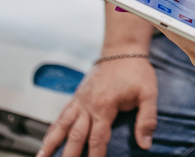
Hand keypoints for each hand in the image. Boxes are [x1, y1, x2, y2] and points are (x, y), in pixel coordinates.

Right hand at [38, 58, 156, 156]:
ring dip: (51, 144)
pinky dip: (53, 129)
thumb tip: (145, 143)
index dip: (96, 157)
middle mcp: (88, 105)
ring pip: (62, 126)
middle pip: (76, 137)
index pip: (98, 139)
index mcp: (105, 106)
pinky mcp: (78, 95)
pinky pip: (62, 115)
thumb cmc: (136, 70)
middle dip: (69, 156)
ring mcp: (81, 100)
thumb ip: (147, 119)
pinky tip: (46, 139)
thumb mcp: (148, 93)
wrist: (123, 49)